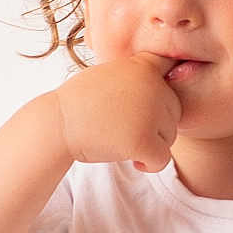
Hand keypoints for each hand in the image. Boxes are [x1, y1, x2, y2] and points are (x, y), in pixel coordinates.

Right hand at [52, 50, 182, 172]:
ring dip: (152, 145)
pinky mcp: (143, 140)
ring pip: (170, 136)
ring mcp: (149, 113)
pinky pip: (162, 159)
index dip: (166, 88)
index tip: (153, 101)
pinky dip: (151, 165)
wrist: (57, 124)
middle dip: (157, 125)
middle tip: (130, 131)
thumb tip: (167, 74)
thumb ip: (136, 75)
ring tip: (126, 142)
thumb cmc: (78, 102)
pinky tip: (135, 162)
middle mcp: (152, 86)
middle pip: (174, 111)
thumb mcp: (109, 74)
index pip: (173, 69)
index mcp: (143, 66)